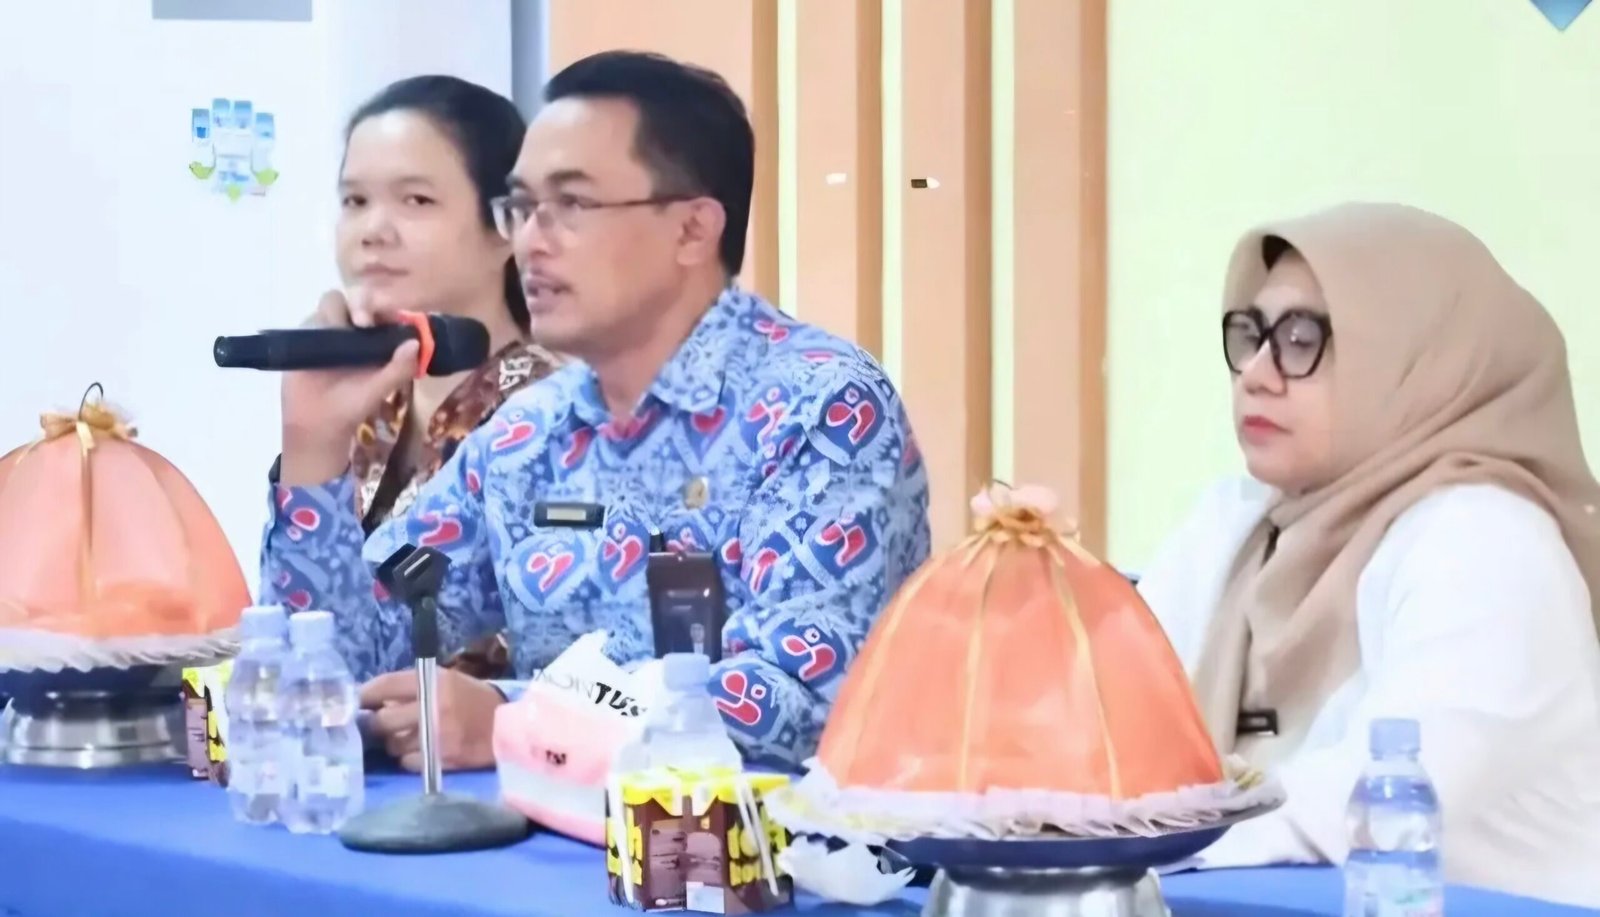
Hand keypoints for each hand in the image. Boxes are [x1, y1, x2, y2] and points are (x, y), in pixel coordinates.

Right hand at [279, 289, 419, 485]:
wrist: (316, 421)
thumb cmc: (352, 406)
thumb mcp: (379, 390)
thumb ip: (398, 369)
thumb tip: (414, 343)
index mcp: (378, 340)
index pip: (385, 311)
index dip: (386, 307)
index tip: (382, 319)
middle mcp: (356, 329)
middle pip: (359, 297)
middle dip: (361, 301)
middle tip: (361, 322)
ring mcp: (331, 329)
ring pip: (333, 301)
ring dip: (336, 310)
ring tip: (336, 330)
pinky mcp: (308, 333)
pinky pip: (310, 316)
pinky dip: (314, 321)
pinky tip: (317, 338)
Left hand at [359, 668, 504, 771]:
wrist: (505, 728)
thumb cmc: (472, 700)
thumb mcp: (446, 681)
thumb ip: (413, 687)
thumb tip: (375, 701)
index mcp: (433, 682)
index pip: (385, 686)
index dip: (365, 695)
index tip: (357, 702)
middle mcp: (432, 707)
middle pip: (382, 720)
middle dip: (378, 724)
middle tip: (381, 725)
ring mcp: (435, 736)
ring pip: (393, 744)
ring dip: (395, 743)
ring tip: (410, 738)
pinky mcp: (439, 759)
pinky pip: (406, 762)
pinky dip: (409, 759)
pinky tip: (422, 752)